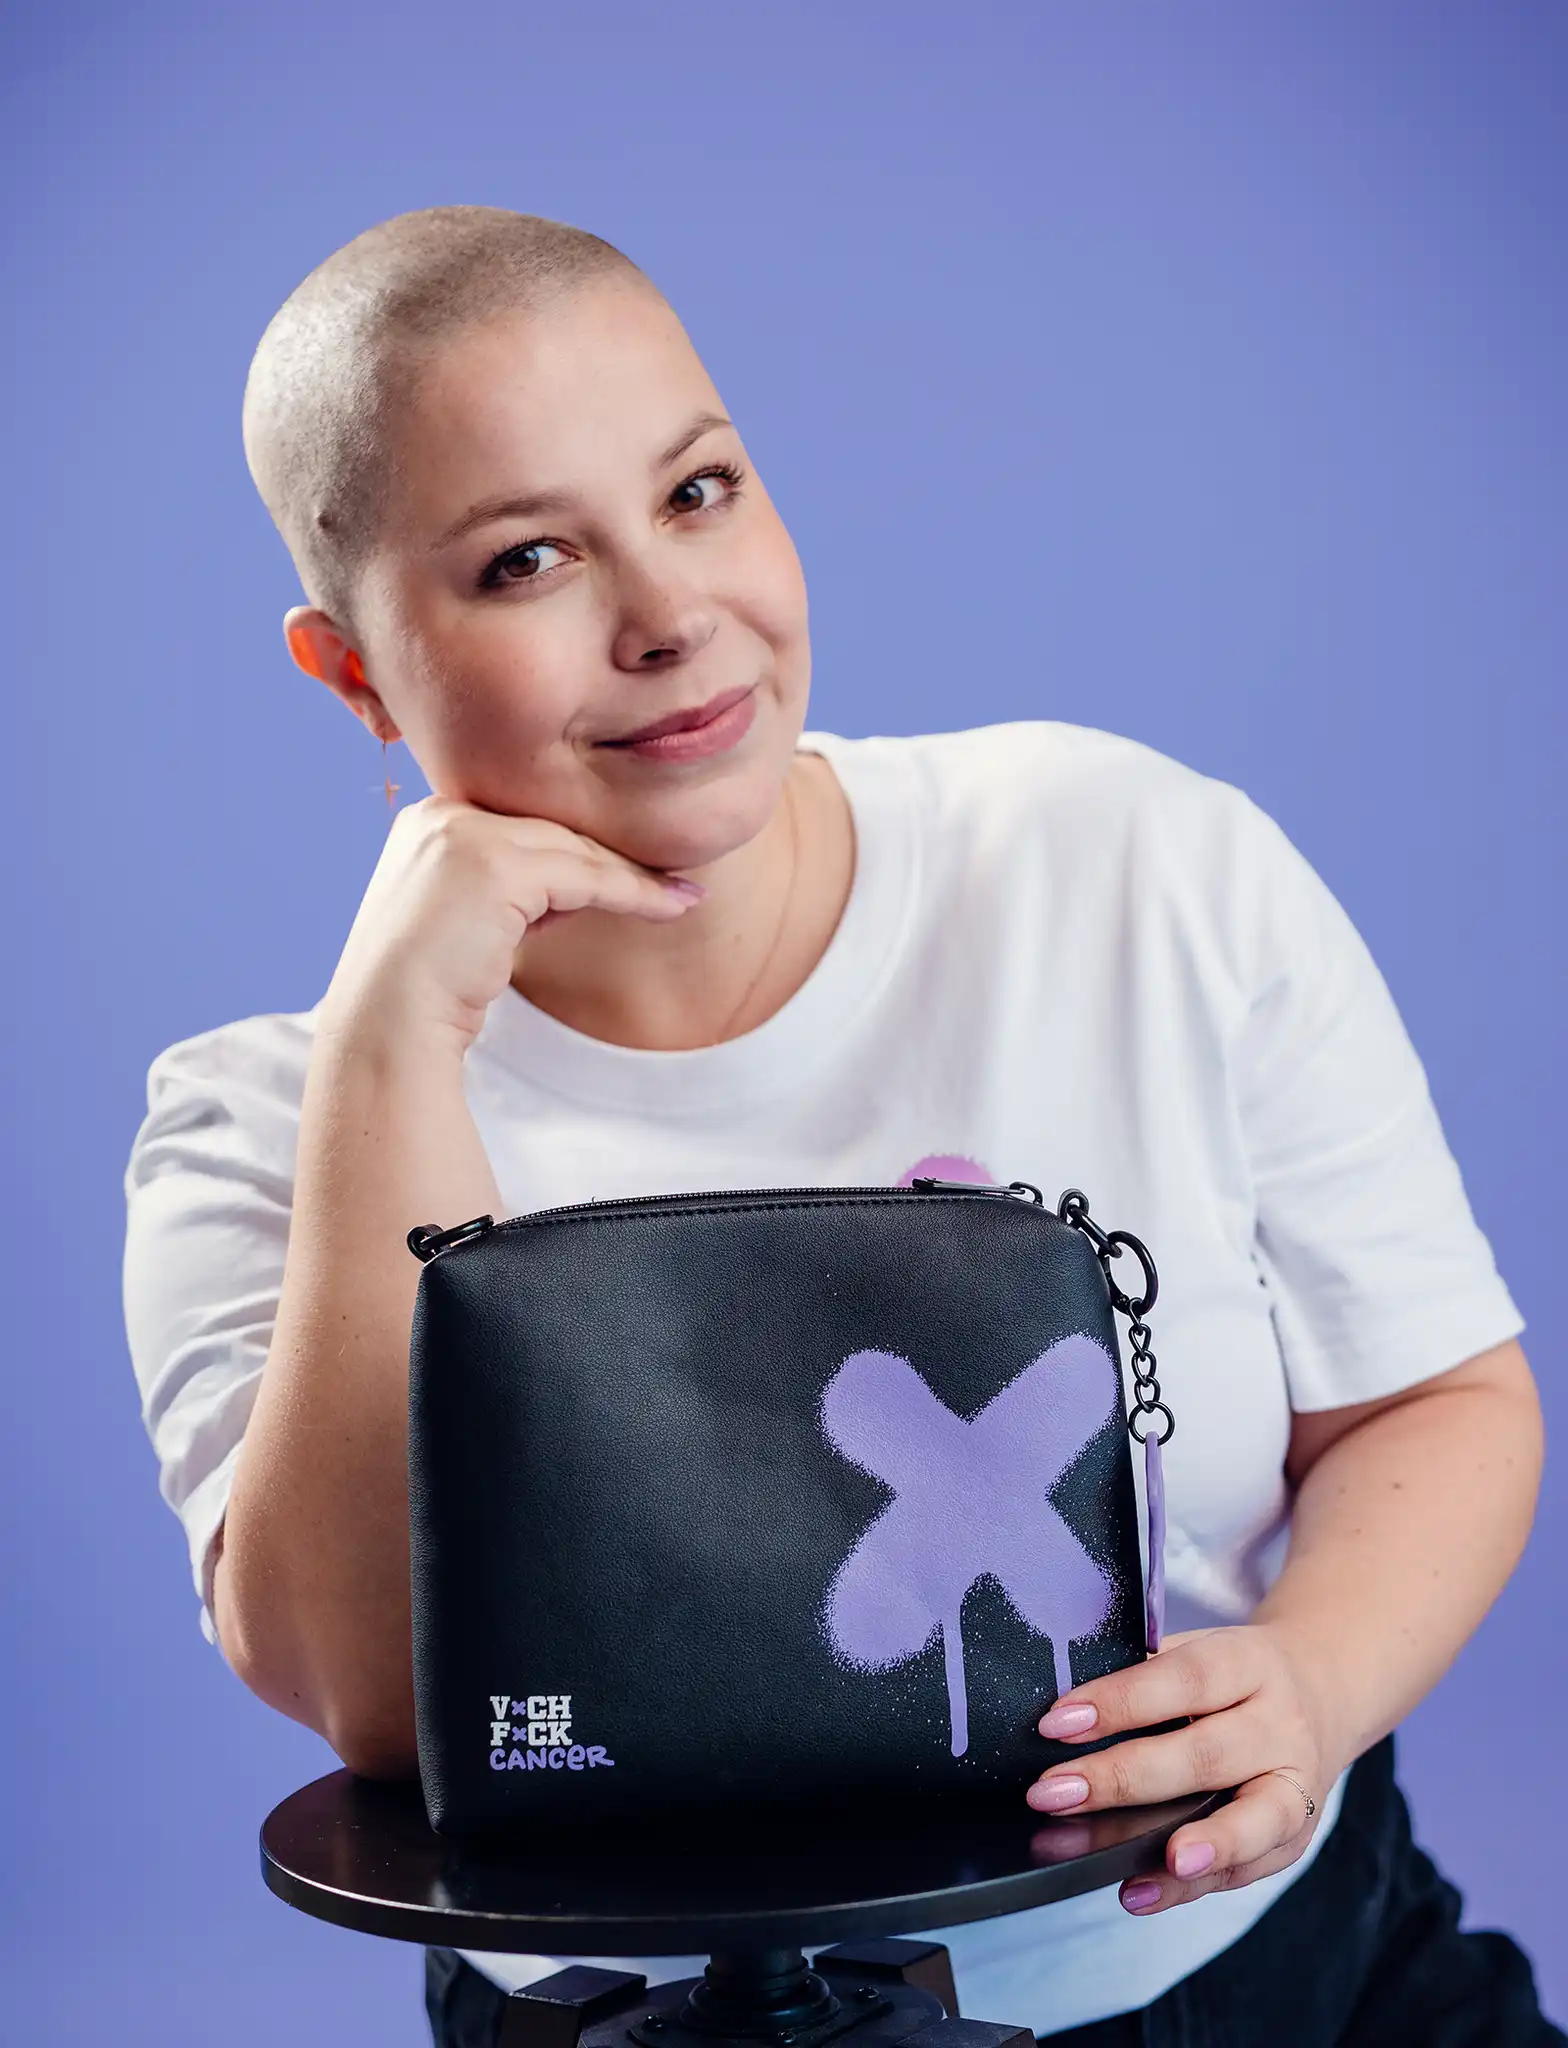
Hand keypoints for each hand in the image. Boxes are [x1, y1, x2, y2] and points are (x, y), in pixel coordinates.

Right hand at [319, 796, 705, 1053]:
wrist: (388, 1027)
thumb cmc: (428, 991)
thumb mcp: (468, 923)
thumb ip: (511, 894)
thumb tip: (574, 889)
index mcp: (428, 820)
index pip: (523, 826)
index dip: (580, 852)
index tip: (628, 871)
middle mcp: (441, 814)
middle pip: (551, 830)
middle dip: (614, 858)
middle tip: (674, 879)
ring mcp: (464, 834)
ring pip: (573, 849)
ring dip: (635, 875)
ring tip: (683, 895)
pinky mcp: (494, 864)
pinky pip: (585, 875)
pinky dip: (633, 892)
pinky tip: (670, 906)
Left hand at [1026, 1625, 1337, 1915]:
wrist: (1321, 1692)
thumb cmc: (1234, 1675)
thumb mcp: (1199, 1651)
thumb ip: (1144, 1678)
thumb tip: (1064, 1719)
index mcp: (1246, 1663)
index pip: (1182, 1679)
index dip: (1119, 1701)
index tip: (1056, 1724)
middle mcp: (1279, 1725)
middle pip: (1204, 1756)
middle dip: (1122, 1780)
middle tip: (1053, 1794)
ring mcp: (1295, 1785)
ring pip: (1249, 1820)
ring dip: (1185, 1847)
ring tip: (1124, 1870)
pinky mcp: (1295, 1838)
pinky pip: (1246, 1870)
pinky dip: (1189, 1888)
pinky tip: (1138, 1892)